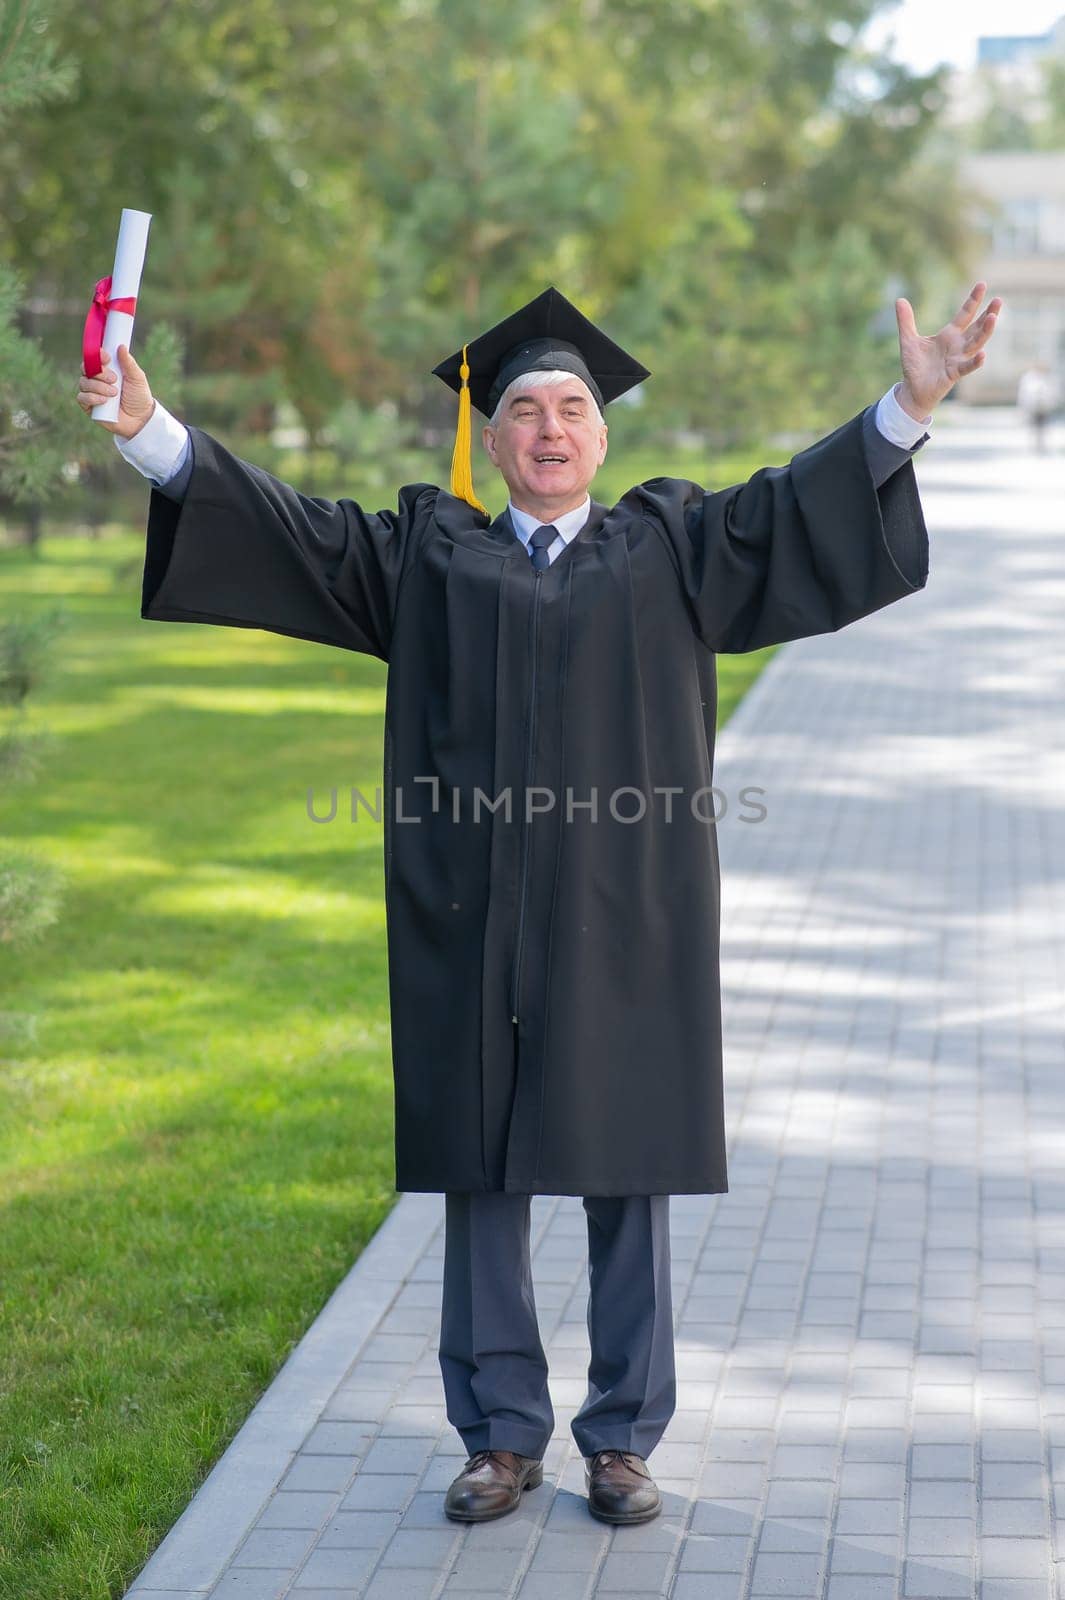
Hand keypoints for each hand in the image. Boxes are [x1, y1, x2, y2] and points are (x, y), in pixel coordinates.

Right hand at [76, 343, 155, 438]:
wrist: (140, 419)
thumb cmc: (139, 397)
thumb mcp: (137, 378)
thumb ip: (129, 363)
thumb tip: (121, 347)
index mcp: (107, 369)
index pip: (94, 357)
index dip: (97, 355)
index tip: (107, 357)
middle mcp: (96, 379)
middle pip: (86, 368)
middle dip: (99, 372)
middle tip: (114, 379)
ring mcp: (91, 392)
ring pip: (84, 383)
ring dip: (99, 387)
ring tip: (114, 393)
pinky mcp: (89, 406)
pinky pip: (82, 398)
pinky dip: (92, 398)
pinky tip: (104, 401)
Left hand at [894, 281, 1002, 420]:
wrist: (912, 390)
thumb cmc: (914, 366)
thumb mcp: (908, 340)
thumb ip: (906, 321)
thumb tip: (899, 299)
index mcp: (949, 335)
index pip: (965, 314)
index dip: (973, 300)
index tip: (983, 284)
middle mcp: (958, 345)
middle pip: (977, 327)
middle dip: (988, 314)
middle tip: (998, 300)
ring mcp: (958, 359)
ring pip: (976, 344)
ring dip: (985, 332)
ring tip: (993, 318)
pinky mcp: (954, 374)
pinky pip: (967, 367)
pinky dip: (975, 362)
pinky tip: (983, 354)